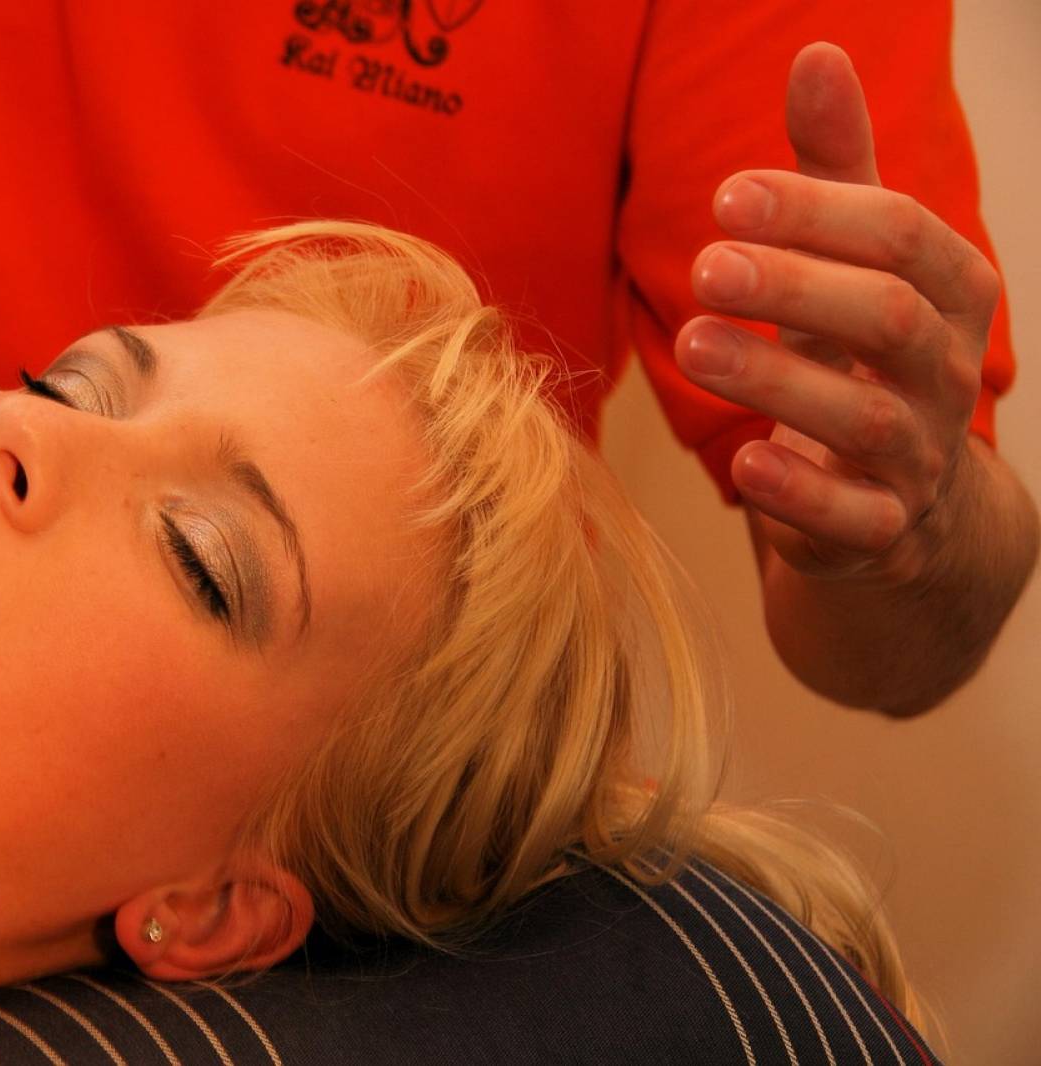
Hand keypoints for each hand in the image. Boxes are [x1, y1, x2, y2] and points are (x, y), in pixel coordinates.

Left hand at [674, 42, 1001, 579]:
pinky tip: (749, 464)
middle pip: (887, 319)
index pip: (898, 236)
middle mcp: (943, 373)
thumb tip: (817, 53)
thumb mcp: (850, 266)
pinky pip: (853, 520)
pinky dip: (804, 496)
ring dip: (777, 381)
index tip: (724, 198)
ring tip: (692, 343)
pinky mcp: (878, 534)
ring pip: (866, 418)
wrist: (901, 505)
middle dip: (795, 287)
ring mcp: (917, 460)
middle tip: (705, 267)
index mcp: (947, 293)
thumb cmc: (860, 359)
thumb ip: (835, 172)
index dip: (814, 212)